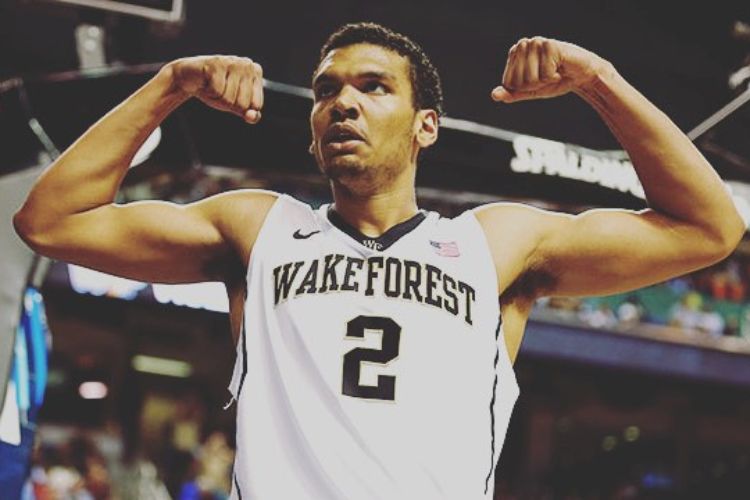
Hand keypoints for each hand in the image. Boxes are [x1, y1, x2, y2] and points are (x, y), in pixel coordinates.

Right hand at [168, 55, 263, 122]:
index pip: (256, 105)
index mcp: (256, 71)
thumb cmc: (216, 91)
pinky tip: (205, 83)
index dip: (240, 107)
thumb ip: (249, 113)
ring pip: (229, 99)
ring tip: (212, 87)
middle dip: (228, 104)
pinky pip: (217, 92)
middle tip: (220, 91)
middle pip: (243, 104)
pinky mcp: (216, 63)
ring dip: (217, 99)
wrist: (189, 78)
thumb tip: (253, 117)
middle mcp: (247, 64)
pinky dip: (209, 93)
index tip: (232, 95)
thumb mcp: (235, 105)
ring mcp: (232, 62)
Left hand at [491, 37, 608, 102]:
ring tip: (554, 71)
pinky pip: (545, 75)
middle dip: (535, 85)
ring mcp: (536, 43)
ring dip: (546, 81)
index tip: (536, 80)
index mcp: (514, 54)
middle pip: (519, 82)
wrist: (580, 75)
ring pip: (531, 79)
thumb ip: (512, 93)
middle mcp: (523, 45)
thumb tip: (494, 95)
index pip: (509, 83)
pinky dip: (554, 77)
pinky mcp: (550, 45)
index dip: (524, 88)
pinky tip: (561, 67)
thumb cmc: (554, 80)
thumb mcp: (530, 90)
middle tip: (547, 76)